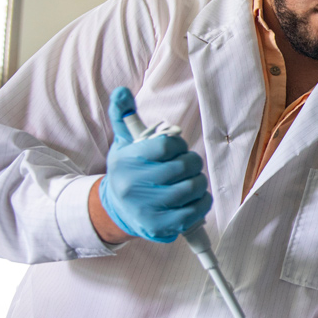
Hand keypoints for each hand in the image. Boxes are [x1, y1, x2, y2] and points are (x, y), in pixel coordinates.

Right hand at [98, 87, 211, 242]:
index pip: (166, 145)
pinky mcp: (160, 226)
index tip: (177, 148)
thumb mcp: (122, 143)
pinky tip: (196, 197)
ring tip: (191, 180)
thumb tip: (122, 91)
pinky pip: (195, 211)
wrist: (115, 210)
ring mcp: (146, 208)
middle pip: (183, 167)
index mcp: (126, 161)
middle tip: (189, 164)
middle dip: (192, 162)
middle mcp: (133, 186)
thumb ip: (124, 115)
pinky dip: (203, 201)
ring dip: (199, 181)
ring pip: (192, 188)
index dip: (179, 144)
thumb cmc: (127, 171)